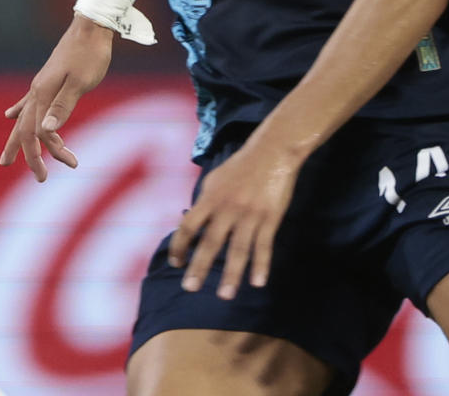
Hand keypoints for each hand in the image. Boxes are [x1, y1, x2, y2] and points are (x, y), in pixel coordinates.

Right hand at [0, 16, 115, 181]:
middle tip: (40, 179)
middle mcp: (36, 91)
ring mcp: (39, 85)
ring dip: (19, 141)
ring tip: (6, 160)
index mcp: (43, 93)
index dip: (50, 152)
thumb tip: (46, 131)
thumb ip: (63, 106)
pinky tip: (9, 115)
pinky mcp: (46, 79)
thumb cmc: (90, 54)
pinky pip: (27, 102)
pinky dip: (18, 112)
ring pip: (23, 119)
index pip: (38, 132)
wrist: (90, 27)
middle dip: (30, 156)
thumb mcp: (81, 82)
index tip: (72, 163)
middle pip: (25, 130)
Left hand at [167, 133, 303, 299]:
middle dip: (199, 267)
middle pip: (210, 242)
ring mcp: (250, 214)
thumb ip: (204, 203)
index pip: (189, 226)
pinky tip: (257, 283)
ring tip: (224, 296)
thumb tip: (191, 225)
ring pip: (239, 249)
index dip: (180, 245)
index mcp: (210, 198)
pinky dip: (261, 265)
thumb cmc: (240, 167)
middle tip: (190, 288)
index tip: (176, 263)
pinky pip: (264, 246)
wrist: (272, 152)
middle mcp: (228, 208)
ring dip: (231, 274)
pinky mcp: (270, 218)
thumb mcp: (214, 180)